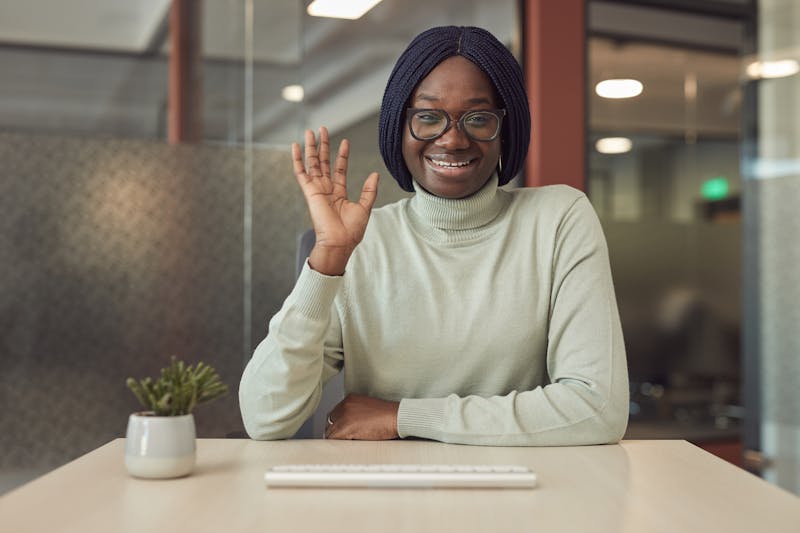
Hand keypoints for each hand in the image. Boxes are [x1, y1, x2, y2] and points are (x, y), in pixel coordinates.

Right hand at [292, 127, 378, 275]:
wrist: (340, 242)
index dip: (342, 155)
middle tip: (322, 129)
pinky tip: (295, 146)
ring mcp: (317, 190)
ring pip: (312, 164)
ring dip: (311, 147)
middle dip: (323, 145)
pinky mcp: (309, 192)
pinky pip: (301, 173)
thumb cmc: (351, 231)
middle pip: (324, 162)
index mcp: (339, 193)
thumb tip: (375, 174)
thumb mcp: (364, 207)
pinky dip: (297, 159)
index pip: (339, 169)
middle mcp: (326, 189)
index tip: (345, 142)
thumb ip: (369, 190)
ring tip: (310, 131)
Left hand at [325, 393, 398, 439]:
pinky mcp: (347, 426)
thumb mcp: (368, 410)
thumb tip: (350, 428)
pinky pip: (335, 439)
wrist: (397, 416)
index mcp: (350, 399)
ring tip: (349, 443)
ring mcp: (344, 415)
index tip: (341, 432)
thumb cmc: (388, 415)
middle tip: (344, 440)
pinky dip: (339, 444)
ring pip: (331, 431)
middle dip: (336, 431)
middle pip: (330, 422)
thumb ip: (356, 415)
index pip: (335, 414)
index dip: (338, 425)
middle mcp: (345, 405)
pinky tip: (349, 445)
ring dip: (338, 438)